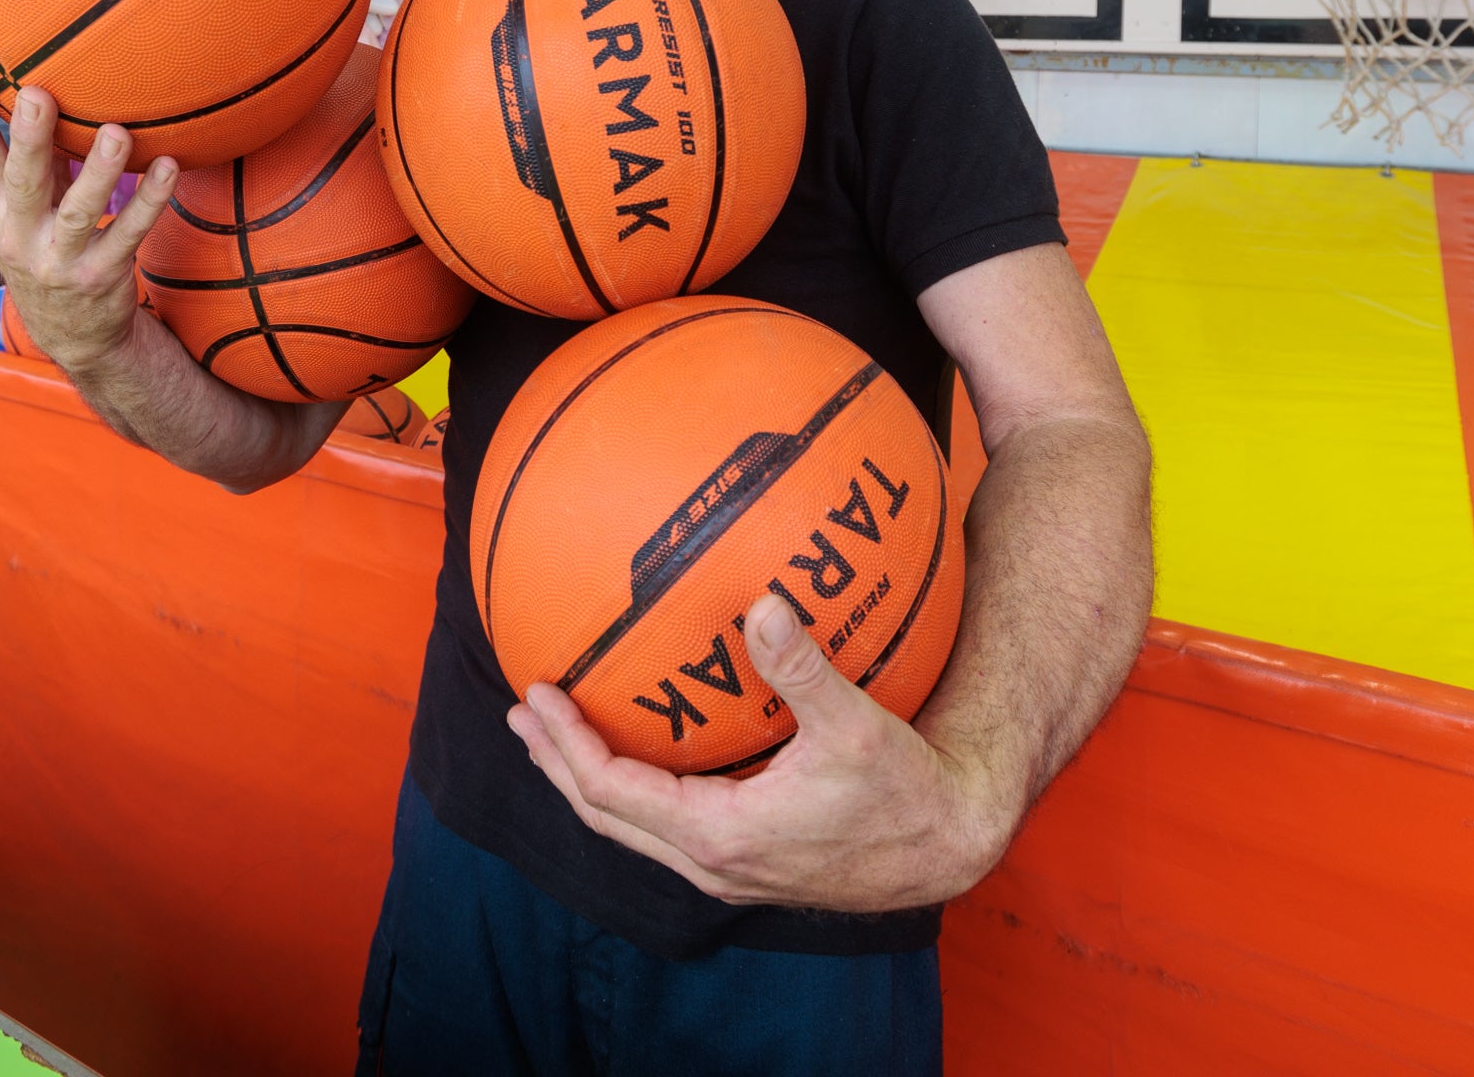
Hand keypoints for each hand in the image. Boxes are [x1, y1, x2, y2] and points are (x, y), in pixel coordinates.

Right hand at [0, 60, 177, 374]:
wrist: (72, 334)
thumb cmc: (48, 244)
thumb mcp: (25, 208)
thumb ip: (32, 156)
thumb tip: (40, 82)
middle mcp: (19, 234)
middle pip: (20, 181)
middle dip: (26, 138)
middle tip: (35, 93)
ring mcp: (59, 260)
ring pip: (78, 213)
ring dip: (99, 172)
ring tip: (117, 133)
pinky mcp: (101, 276)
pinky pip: (128, 235)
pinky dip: (149, 201)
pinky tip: (167, 167)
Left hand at [506, 592, 1021, 913]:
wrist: (949, 843)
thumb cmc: (907, 791)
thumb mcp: (856, 727)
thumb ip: (802, 668)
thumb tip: (763, 605)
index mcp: (722, 835)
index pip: (613, 792)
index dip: (567, 744)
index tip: (537, 695)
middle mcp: (714, 863)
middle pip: (606, 818)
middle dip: (556, 764)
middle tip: (523, 714)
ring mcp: (729, 870)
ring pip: (634, 829)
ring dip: (588, 781)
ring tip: (556, 738)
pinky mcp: (748, 864)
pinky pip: (666, 829)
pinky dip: (633, 791)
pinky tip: (638, 758)